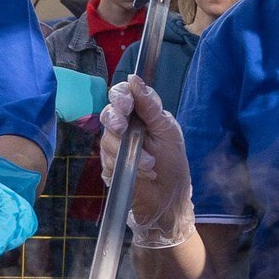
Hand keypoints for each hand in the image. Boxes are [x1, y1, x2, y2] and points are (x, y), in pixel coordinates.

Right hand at [97, 76, 194, 241]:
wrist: (170, 199)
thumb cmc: (173, 163)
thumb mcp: (168, 130)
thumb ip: (150, 106)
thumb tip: (134, 79)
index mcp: (140, 114)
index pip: (122, 95)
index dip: (120, 95)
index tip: (126, 103)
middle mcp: (124, 127)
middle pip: (108, 113)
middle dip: (115, 120)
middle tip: (124, 129)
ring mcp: (114, 147)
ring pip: (106, 137)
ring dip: (128, 151)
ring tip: (150, 164)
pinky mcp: (109, 166)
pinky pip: (108, 159)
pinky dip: (127, 165)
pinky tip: (144, 173)